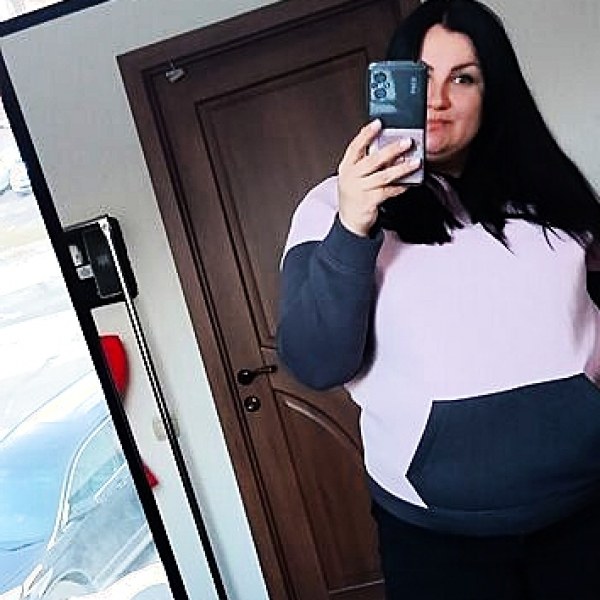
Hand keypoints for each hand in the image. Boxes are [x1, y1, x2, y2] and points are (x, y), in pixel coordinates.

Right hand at [337, 119, 420, 236]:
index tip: (378, 123)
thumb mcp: (354, 176)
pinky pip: (388, 191)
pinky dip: (400, 186)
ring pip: (384, 176)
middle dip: (392, 150)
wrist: (350, 221)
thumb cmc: (354, 195)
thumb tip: (386, 145)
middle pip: (373, 160)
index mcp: (347, 167)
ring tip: (414, 162)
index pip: (355, 146)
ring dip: (401, 168)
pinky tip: (409, 183)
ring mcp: (359, 190)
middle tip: (407, 142)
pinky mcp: (368, 202)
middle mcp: (351, 177)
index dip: (366, 134)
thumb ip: (365, 161)